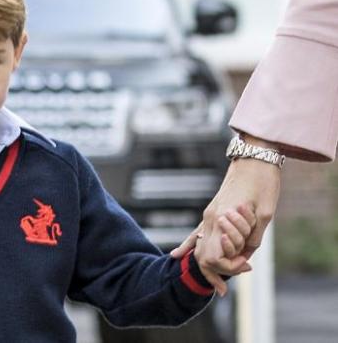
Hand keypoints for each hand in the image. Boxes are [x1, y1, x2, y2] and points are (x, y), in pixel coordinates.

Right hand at [171, 154, 280, 294]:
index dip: (229, 267)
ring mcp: (209, 213)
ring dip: (208, 264)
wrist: (254, 157)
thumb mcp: (265, 214)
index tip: (246, 267)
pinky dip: (188, 245)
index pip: (214, 255)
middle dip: (216, 272)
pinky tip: (175, 255)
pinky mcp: (212, 210)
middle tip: (229, 283)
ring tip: (216, 283)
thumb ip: (253, 237)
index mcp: (221, 218)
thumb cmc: (263, 183)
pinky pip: (196, 233)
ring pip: (198, 245)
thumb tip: (245, 254)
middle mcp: (210, 218)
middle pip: (203, 254)